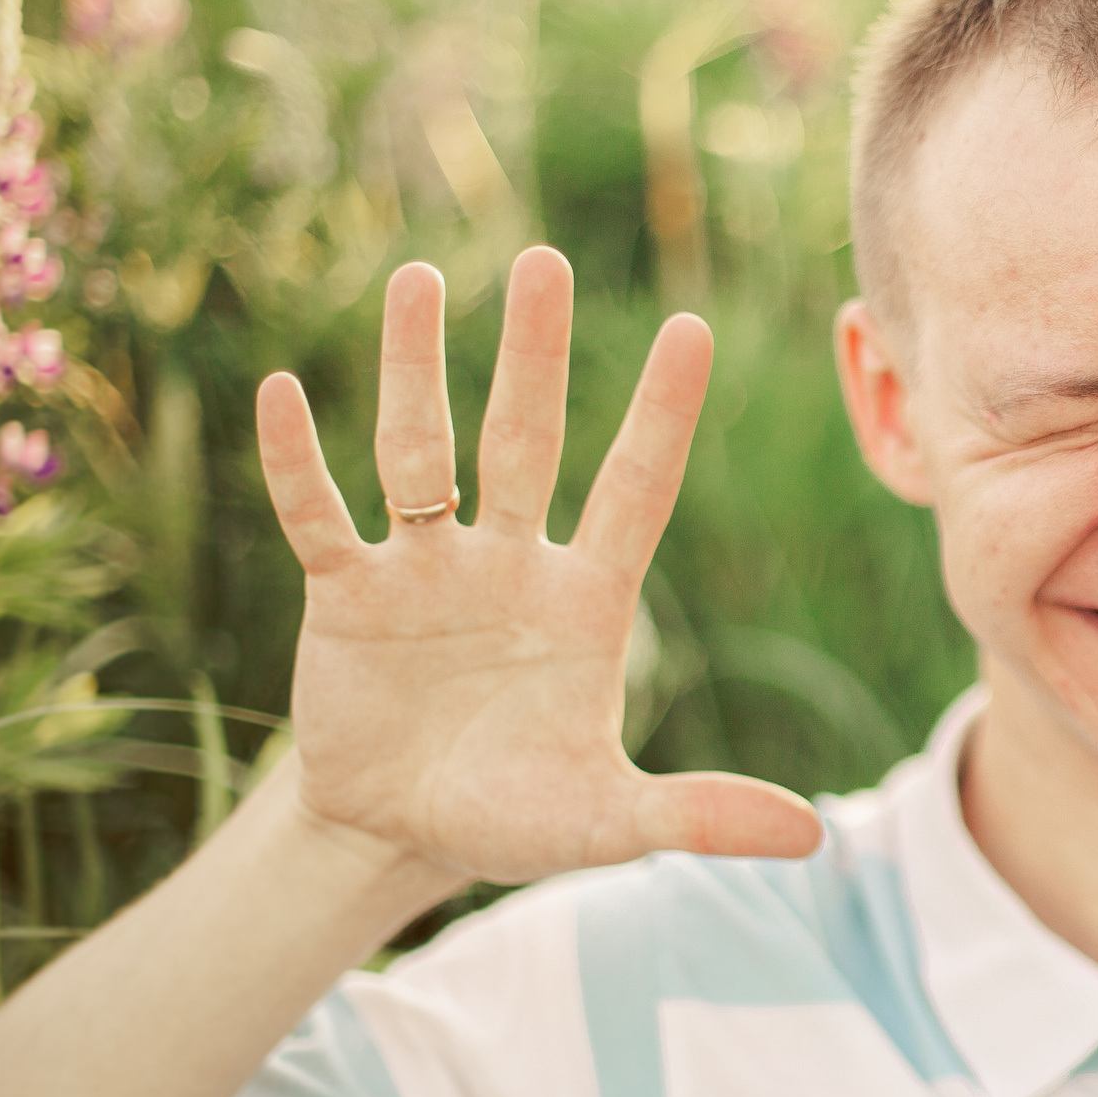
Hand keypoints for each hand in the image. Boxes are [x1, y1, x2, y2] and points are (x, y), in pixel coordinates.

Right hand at [255, 247, 821, 890]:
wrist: (399, 834)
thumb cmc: (515, 815)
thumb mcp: (608, 820)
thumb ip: (700, 814)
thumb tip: (814, 837)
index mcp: (587, 600)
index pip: (636, 489)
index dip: (661, 415)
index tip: (692, 327)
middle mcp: (509, 561)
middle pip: (525, 439)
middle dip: (534, 354)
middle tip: (544, 259)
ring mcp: (426, 569)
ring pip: (420, 452)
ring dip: (415, 371)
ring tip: (417, 277)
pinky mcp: (346, 594)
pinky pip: (321, 515)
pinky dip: (298, 462)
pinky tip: (283, 392)